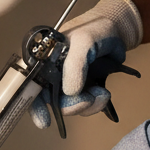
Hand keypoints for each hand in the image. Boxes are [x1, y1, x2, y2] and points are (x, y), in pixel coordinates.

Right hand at [29, 0, 141, 128]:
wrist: (118, 30)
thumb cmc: (96, 28)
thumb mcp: (84, 41)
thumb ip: (75, 65)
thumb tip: (70, 92)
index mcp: (44, 59)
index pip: (32, 85)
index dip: (34, 105)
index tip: (44, 121)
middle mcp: (53, 72)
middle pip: (52, 101)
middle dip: (70, 106)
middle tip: (88, 100)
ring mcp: (69, 82)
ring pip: (70, 106)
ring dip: (87, 105)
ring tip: (102, 94)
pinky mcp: (84, 88)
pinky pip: (84, 105)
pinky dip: (95, 104)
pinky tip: (104, 94)